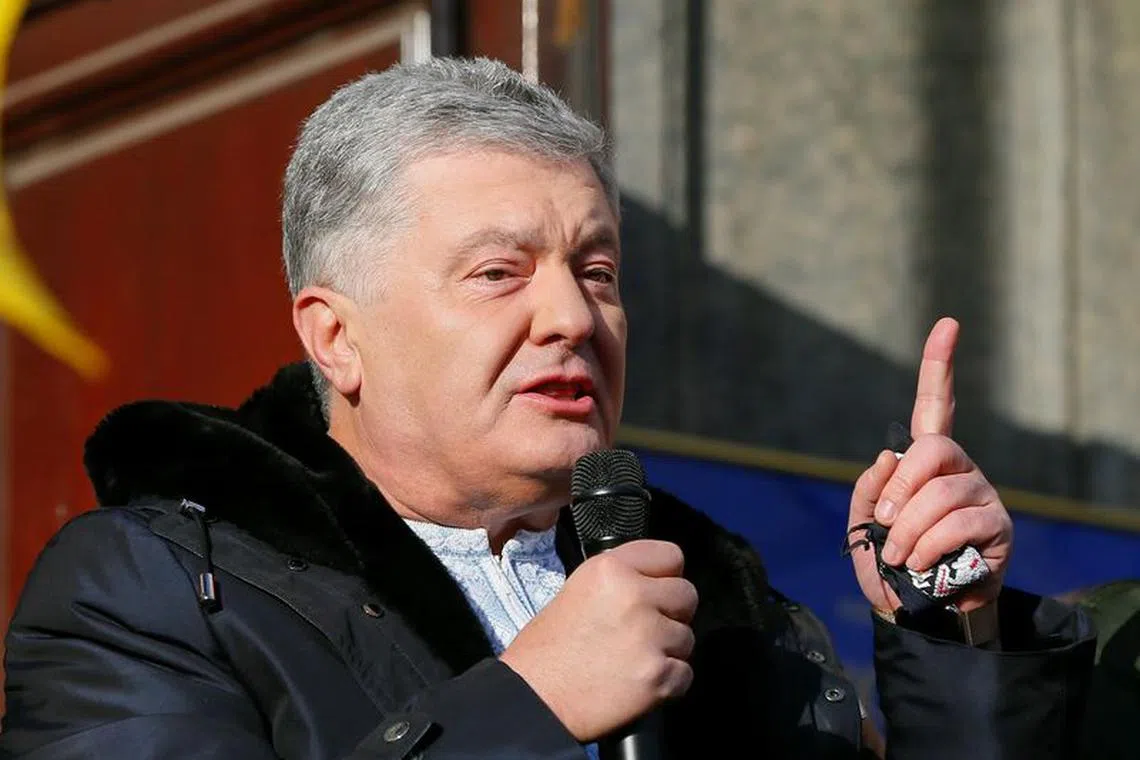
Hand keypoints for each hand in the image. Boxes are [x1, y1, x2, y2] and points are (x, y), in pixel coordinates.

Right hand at [499, 539, 697, 741]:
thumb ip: (620, 580)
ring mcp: (650, 637)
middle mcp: (634, 596)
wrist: (533, 699)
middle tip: (645, 630)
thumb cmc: (546, 650)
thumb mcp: (577, 590)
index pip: (671, 555)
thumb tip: (653, 584)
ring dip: (668, 650)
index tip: (656, 590)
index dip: (665, 576)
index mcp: (611, 569)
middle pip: (687, 595)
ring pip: (687, 638)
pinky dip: (668, 682)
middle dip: (672, 613)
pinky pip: (685, 674)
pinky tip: (638, 683)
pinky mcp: (658, 676)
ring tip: (633, 660)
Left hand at [847, 318, 1012, 612]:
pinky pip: (957, 524)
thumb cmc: (890, 563)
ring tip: (899, 556)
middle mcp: (959, 468)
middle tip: (886, 523)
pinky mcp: (998, 527)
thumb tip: (890, 456)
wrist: (917, 611)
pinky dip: (926, 546)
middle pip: (933, 448)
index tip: (947, 324)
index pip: (934, 405)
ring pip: (941, 494)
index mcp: (925, 461)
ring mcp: (982, 495)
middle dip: (902, 487)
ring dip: (908, 531)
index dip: (939, 365)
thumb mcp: (864, 525)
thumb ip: (870, 490)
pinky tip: (919, 564)